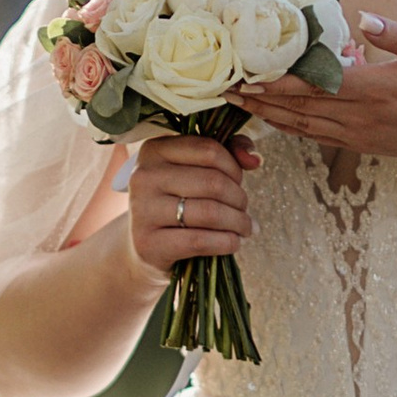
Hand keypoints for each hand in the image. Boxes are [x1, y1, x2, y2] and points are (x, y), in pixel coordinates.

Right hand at [123, 129, 257, 281]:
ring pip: (210, 212)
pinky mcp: (148, 244)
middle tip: (244, 210)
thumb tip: (254, 159)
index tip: (238, 183)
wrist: (144, 246)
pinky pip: (200, 241)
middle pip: (213, 182)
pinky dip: (226, 242)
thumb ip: (227, 152)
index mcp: (154, 150)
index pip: (209, 150)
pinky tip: (233, 243)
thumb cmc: (177, 202)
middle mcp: (143, 177)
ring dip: (238, 222)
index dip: (234, 168)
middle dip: (239, 199)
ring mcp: (142, 211)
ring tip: (245, 228)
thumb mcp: (195, 170)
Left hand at [239, 16, 396, 173]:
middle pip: (301, 109)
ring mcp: (360, 134)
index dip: (280, 85)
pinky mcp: (362, 144)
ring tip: (240, 106)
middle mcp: (361, 116)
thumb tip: (363, 17)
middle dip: (262, 101)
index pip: (317, 87)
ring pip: (304, 127)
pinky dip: (292, 128)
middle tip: (227, 91)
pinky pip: (318, 137)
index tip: (249, 78)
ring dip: (270, 117)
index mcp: (376, 90)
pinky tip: (274, 121)